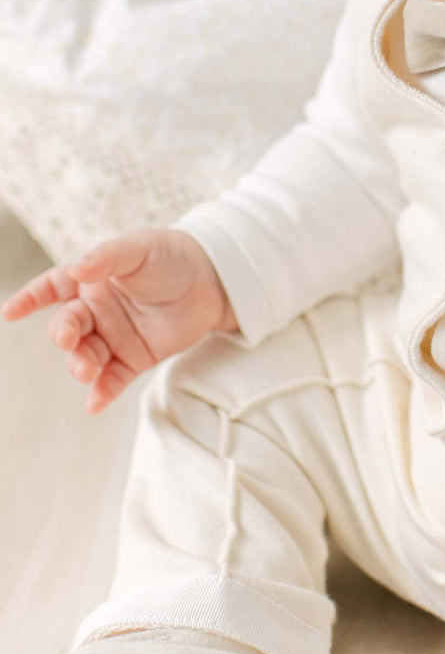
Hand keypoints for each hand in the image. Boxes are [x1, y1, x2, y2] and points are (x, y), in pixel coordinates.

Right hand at [1, 229, 236, 413]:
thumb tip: (77, 268)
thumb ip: (108, 257)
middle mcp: (97, 310)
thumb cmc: (172, 257)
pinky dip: (103, 392)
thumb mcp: (140, 249)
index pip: (52, 288)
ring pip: (87, 355)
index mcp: (91, 280)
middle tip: (70, 340)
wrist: (215, 280)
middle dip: (63, 335)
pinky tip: (95, 404)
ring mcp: (115, 336)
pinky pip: (113, 379)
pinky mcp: (136, 358)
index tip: (10, 312)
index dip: (31, 298)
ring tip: (88, 370)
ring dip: (81, 365)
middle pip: (68, 326)